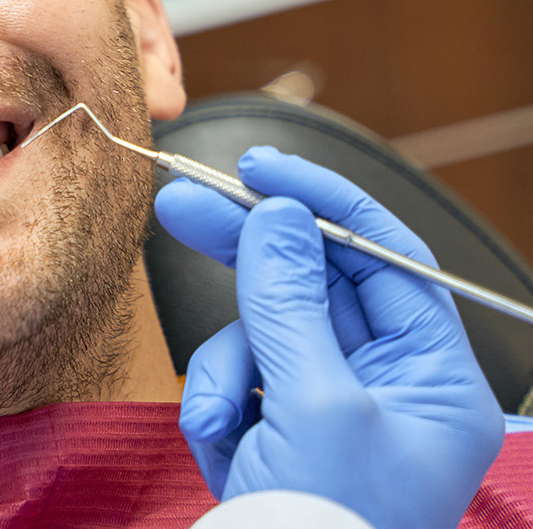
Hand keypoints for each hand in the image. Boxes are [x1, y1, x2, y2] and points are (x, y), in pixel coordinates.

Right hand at [154, 146, 502, 528]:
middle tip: (183, 206)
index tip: (260, 168)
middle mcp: (390, 390)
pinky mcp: (279, 434)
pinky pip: (234, 383)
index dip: (322, 203)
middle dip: (248, 260)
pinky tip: (223, 451)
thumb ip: (292, 302)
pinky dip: (215, 408)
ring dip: (225, 372)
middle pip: (314, 286)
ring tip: (224, 425)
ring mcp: (331, 412)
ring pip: (259, 336)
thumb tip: (280, 217)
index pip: (386, 260)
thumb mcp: (314, 407)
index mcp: (436, 382)